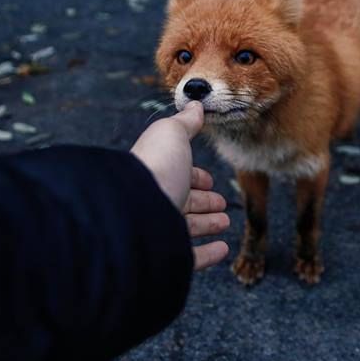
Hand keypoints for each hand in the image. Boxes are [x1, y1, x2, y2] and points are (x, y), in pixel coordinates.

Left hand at [130, 101, 229, 269]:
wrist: (134, 209)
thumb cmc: (155, 168)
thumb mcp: (172, 134)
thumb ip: (185, 121)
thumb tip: (195, 102)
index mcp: (156, 173)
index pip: (177, 174)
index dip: (195, 176)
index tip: (210, 180)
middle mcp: (154, 201)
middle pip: (183, 202)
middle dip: (204, 201)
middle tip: (222, 204)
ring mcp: (159, 230)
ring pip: (188, 229)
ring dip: (209, 224)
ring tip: (225, 223)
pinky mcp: (167, 255)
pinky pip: (190, 258)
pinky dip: (209, 254)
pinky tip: (223, 249)